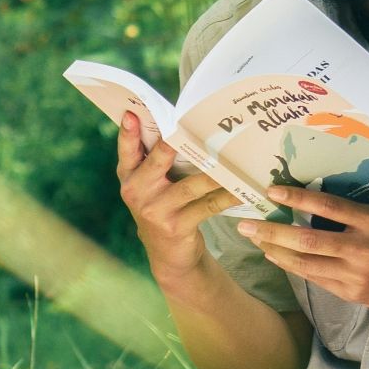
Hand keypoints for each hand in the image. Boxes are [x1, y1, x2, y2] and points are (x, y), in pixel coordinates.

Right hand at [116, 112, 239, 280]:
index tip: (131, 113)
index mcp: (129, 176)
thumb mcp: (149, 186)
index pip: (127, 149)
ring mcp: (156, 210)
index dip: (127, 132)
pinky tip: (242, 190)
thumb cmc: (163, 207)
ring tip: (234, 159)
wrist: (168, 255)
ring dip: (216, 172)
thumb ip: (154, 160)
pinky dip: (227, 196)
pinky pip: (208, 205)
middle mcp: (137, 191)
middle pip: (160, 158)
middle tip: (194, 126)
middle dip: (177, 142)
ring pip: (191, 184)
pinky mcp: (176, 226)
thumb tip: (178, 122)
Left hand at [237, 185, 368, 317]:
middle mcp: (364, 249)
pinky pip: (313, 278)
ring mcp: (356, 274)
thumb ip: (361, 199)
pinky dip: (291, 266)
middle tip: (244, 223)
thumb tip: (321, 179)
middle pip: (307, 240)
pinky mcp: (351, 293)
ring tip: (253, 238)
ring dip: (275, 250)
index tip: (271, 191)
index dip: (297, 199)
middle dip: (271, 231)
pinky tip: (275, 255)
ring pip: (305, 263)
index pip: (328, 207)